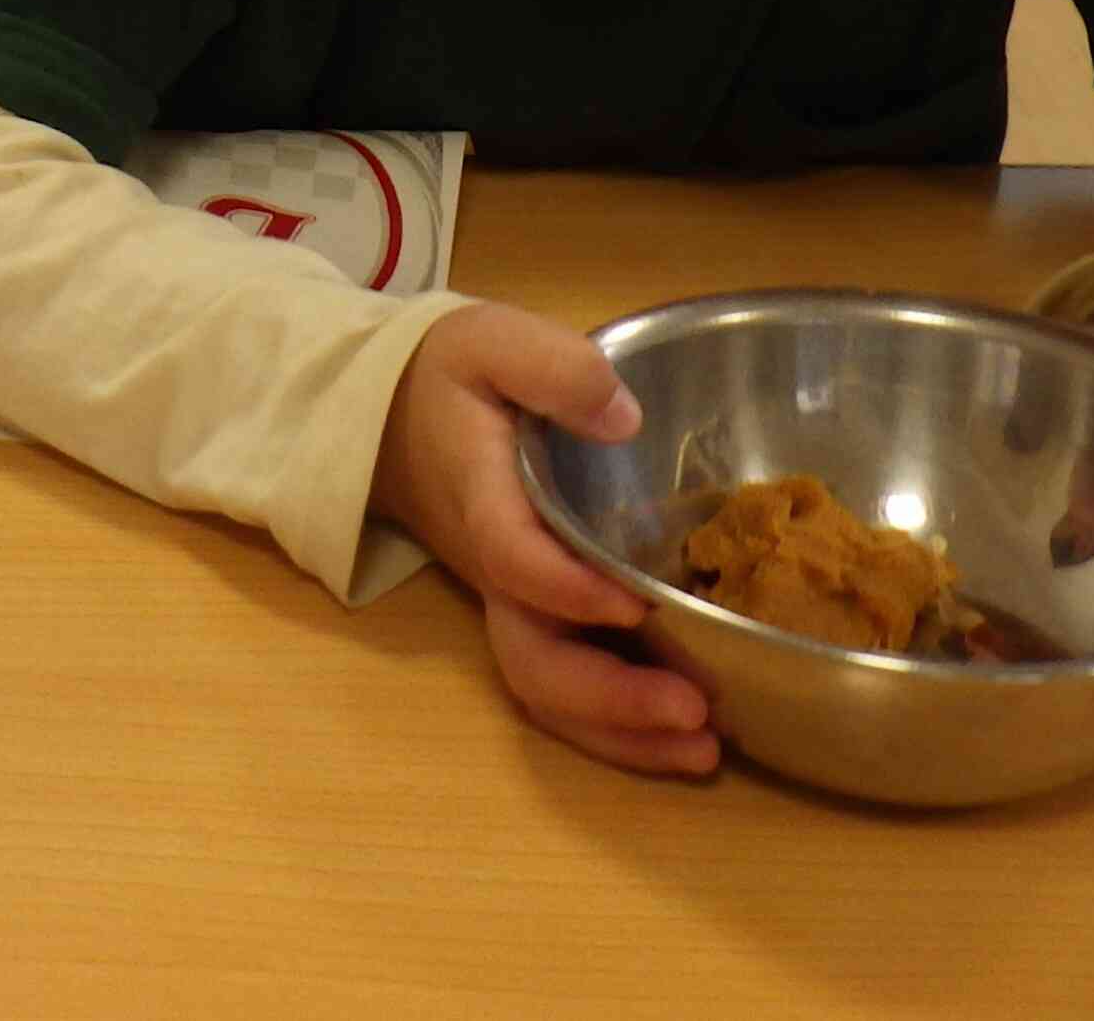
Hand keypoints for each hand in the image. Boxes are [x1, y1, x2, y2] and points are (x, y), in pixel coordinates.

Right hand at [372, 304, 715, 776]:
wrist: (389, 416)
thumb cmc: (450, 375)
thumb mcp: (493, 341)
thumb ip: (553, 367)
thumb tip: (623, 417)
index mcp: (482, 496)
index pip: (512, 554)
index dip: (564, 587)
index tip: (633, 601)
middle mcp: (493, 568)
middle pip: (531, 656)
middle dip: (608, 697)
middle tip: (692, 712)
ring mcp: (510, 602)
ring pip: (547, 689)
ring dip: (621, 732)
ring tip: (704, 750)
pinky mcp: (534, 617)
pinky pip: (563, 688)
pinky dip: (618, 727)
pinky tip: (686, 738)